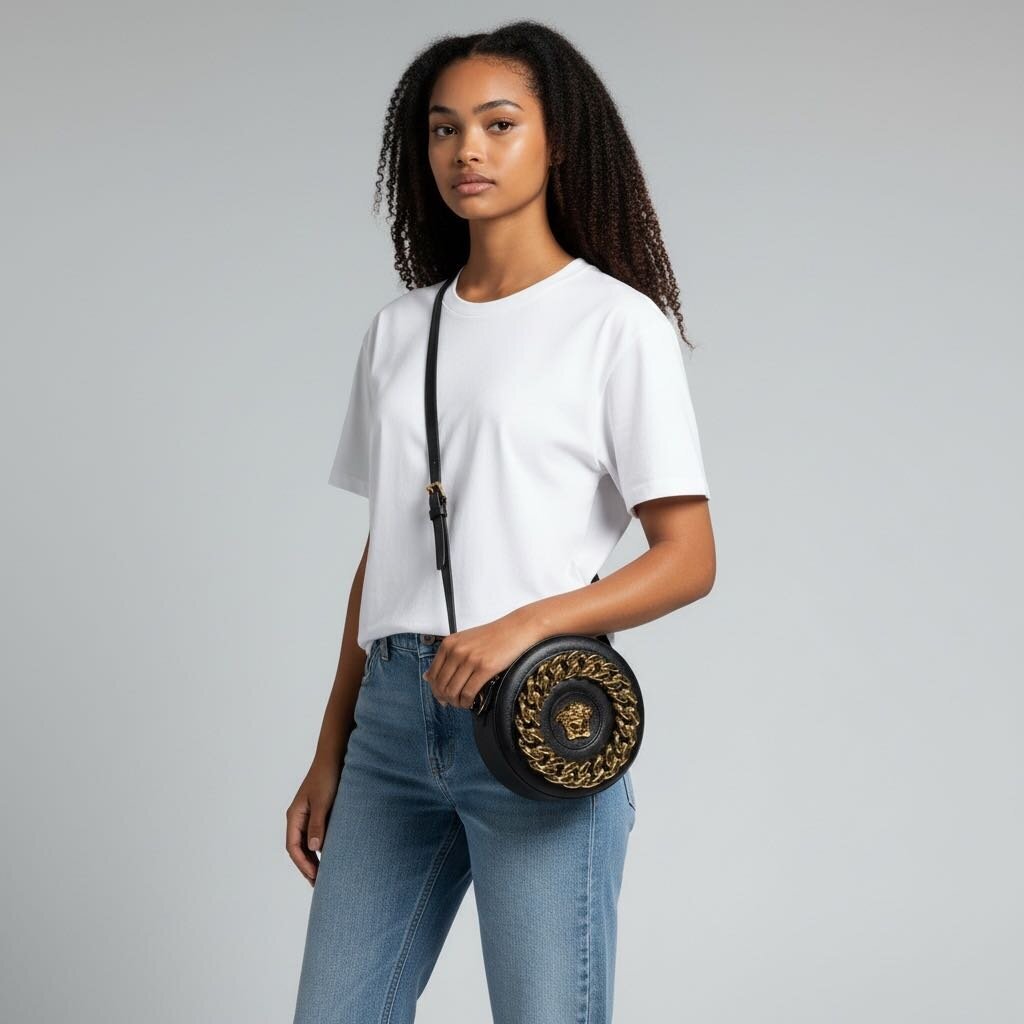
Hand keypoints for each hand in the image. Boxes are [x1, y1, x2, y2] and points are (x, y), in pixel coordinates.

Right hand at [285, 756, 341, 886]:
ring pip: (307, 843)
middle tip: (318, 884)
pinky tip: (331, 855)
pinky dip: (321, 848)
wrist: (334, 756)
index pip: (293, 847)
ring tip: (324, 875)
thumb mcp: (322, 802)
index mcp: (294, 816)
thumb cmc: (327, 776)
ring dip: (314, 859)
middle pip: (298, 848)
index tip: (314, 877)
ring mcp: (308, 815)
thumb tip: (314, 847)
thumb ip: (317, 824)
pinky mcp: (319, 812)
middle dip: (307, 866)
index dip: (302, 864)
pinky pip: (316, 835)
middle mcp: (298, 817)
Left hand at [423, 609, 544, 709]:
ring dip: (456, 702)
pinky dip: (467, 702)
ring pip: (452, 691)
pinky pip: (468, 693)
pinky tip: (471, 702)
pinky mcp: (484, 668)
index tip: (442, 696)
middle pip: (441, 685)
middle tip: (453, 703)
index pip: (432, 674)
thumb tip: (427, 677)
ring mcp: (470, 659)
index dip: (435, 690)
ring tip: (463, 703)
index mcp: (449, 644)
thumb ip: (445, 657)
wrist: (515, 629)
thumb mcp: (463, 641)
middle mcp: (456, 651)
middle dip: (445, 699)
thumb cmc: (492, 636)